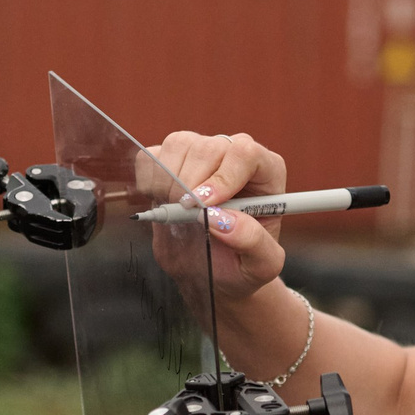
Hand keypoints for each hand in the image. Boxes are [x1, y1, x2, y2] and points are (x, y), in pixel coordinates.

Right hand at [151, 130, 290, 300]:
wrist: (215, 268)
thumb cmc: (243, 262)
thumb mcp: (262, 264)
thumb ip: (254, 242)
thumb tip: (222, 218)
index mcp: (265, 172)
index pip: (245, 154)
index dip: (222, 177)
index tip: (204, 206)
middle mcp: (233, 155)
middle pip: (207, 148)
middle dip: (189, 185)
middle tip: (186, 217)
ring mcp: (200, 152)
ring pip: (178, 145)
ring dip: (169, 182)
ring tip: (177, 212)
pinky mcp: (171, 159)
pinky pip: (152, 155)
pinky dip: (149, 180)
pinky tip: (162, 202)